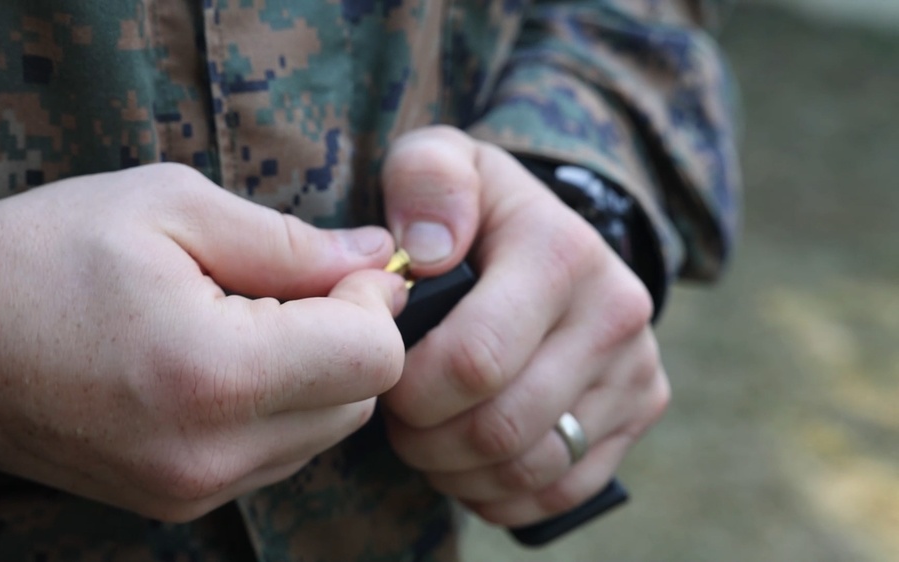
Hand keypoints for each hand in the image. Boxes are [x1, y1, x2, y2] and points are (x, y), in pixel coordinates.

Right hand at [0, 163, 406, 521]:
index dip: (374, 301)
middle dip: (348, 336)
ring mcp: (194, 488)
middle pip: (360, 400)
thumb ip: (291, 240)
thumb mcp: (172, 208)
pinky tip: (227, 362)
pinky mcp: (179, 500)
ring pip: (325, 432)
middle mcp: (211, 452)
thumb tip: (377, 254)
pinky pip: (277, 454)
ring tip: (246, 321)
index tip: (340, 266)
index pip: (374, 357)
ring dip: (315, 373)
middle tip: (288, 286)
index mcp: (214, 373)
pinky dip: (278, 407)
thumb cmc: (50, 254)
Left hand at [380, 126, 669, 525]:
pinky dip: (502, 494)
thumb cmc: (475, 209)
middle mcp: (615, 311)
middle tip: (400, 418)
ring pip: (530, 468)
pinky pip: (564, 490)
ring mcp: (636, 367)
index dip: (410, 390)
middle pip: (500, 427)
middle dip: (426, 439)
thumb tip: (428, 252)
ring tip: (429, 439)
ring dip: (458, 471)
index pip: (475, 361)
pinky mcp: (643, 408)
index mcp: (561, 252)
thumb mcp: (441, 163)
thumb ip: (425, 181)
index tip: (384, 377)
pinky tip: (470, 464)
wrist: (553, 236)